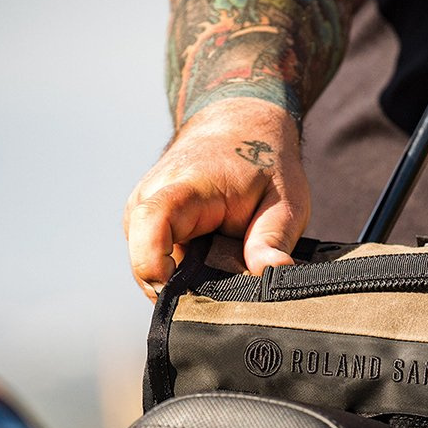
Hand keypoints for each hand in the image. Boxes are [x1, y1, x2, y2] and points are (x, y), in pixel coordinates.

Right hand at [124, 99, 310, 298]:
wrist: (241, 129)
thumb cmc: (264, 164)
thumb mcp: (285, 200)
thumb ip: (274, 238)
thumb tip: (273, 273)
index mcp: (185, 187)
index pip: (151, 221)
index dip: (153, 263)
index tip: (174, 291)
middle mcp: (151, 198)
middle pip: (146, 261)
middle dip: (183, 292)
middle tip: (226, 298)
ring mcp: (142, 214)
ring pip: (151, 270)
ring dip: (186, 285)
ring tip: (223, 277)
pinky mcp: (145, 228)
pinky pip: (158, 265)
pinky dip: (184, 278)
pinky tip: (212, 272)